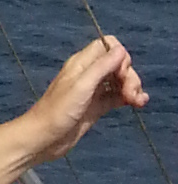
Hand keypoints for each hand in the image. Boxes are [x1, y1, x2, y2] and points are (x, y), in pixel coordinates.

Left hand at [23, 36, 146, 161]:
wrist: (45, 137)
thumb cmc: (59, 110)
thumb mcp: (81, 86)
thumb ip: (101, 67)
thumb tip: (121, 50)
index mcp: (81, 63)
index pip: (108, 46)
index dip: (120, 57)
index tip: (121, 74)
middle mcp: (88, 73)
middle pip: (118, 64)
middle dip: (130, 76)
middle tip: (131, 95)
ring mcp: (93, 90)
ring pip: (120, 80)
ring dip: (133, 88)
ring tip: (137, 102)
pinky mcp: (97, 106)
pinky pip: (118, 96)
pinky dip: (130, 98)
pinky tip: (138, 104)